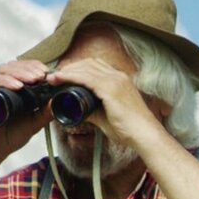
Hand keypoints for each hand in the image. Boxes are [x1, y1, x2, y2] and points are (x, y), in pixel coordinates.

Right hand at [0, 59, 52, 158]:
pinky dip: (6, 81)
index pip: (24, 68)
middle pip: (14, 65)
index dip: (35, 66)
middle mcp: (2, 86)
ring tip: (33, 79)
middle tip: (42, 75)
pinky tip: (18, 86)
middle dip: (30, 68)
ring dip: (20, 72)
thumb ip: (46, 111)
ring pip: (4, 70)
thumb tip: (61, 99)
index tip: (47, 72)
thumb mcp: (35, 122)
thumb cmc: (12, 136)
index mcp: (14, 88)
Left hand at [44, 58, 165, 149]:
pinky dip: (71, 76)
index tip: (64, 75)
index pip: (96, 66)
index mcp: (120, 81)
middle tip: (55, 76)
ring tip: (54, 77)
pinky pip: (86, 78)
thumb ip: (93, 112)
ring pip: (86, 68)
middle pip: (89, 63)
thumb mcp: (107, 117)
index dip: (78, 68)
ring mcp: (115, 81)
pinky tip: (60, 79)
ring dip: (67, 71)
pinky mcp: (111, 89)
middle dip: (70, 67)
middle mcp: (118, 76)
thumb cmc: (130, 129)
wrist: (144, 135)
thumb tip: (77, 112)